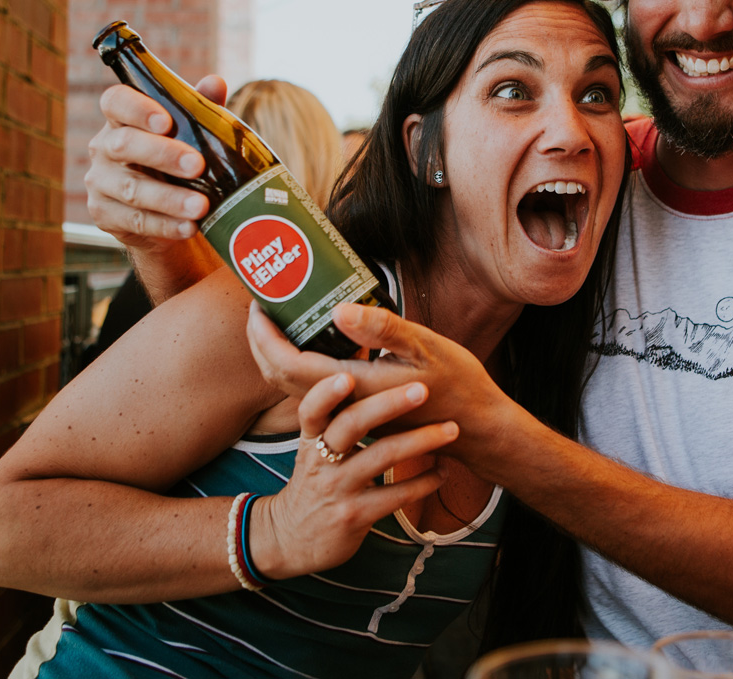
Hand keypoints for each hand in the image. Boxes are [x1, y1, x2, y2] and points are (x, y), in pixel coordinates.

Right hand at [84, 75, 227, 249]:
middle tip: (197, 165)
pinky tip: (189, 227)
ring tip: (201, 206)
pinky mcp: (104, 216)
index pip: (115, 102)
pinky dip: (166, 225)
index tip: (165, 121)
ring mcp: (100, 183)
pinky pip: (135, 221)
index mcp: (121, 120)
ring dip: (169, 198)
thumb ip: (200, 108)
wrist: (168, 215)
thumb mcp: (192, 135)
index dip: (137, 108)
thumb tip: (215, 83)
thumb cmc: (179, 163)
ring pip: (131, 189)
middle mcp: (104, 148)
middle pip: (124, 145)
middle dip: (163, 155)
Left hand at [246, 301, 513, 463]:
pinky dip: (299, 361)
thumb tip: (337, 310)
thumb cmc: (457, 384)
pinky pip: (313, 387)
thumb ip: (382, 329)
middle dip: (261, 341)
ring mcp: (348, 409)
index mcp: (353, 386)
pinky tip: (313, 337)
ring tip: (280, 317)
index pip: (287, 364)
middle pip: (280, 376)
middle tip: (261, 306)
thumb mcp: (426, 348)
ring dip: (277, 352)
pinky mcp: (357, 409)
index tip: (259, 305)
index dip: (265, 336)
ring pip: (294, 384)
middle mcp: (343, 403)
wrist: (473, 427)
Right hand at [248, 370, 457, 578]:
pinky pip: (395, 496)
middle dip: (388, 404)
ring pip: (380, 457)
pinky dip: (423, 482)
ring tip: (451, 429)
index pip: (311, 410)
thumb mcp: (313, 448)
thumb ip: (336, 418)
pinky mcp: (355, 516)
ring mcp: (337, 489)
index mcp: (311, 438)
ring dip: (420, 440)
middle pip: (351, 424)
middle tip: (422, 389)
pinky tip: (442, 472)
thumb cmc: (315, 481)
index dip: (326, 393)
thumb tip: (364, 374)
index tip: (348, 375)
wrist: (292, 538)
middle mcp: (321, 461)